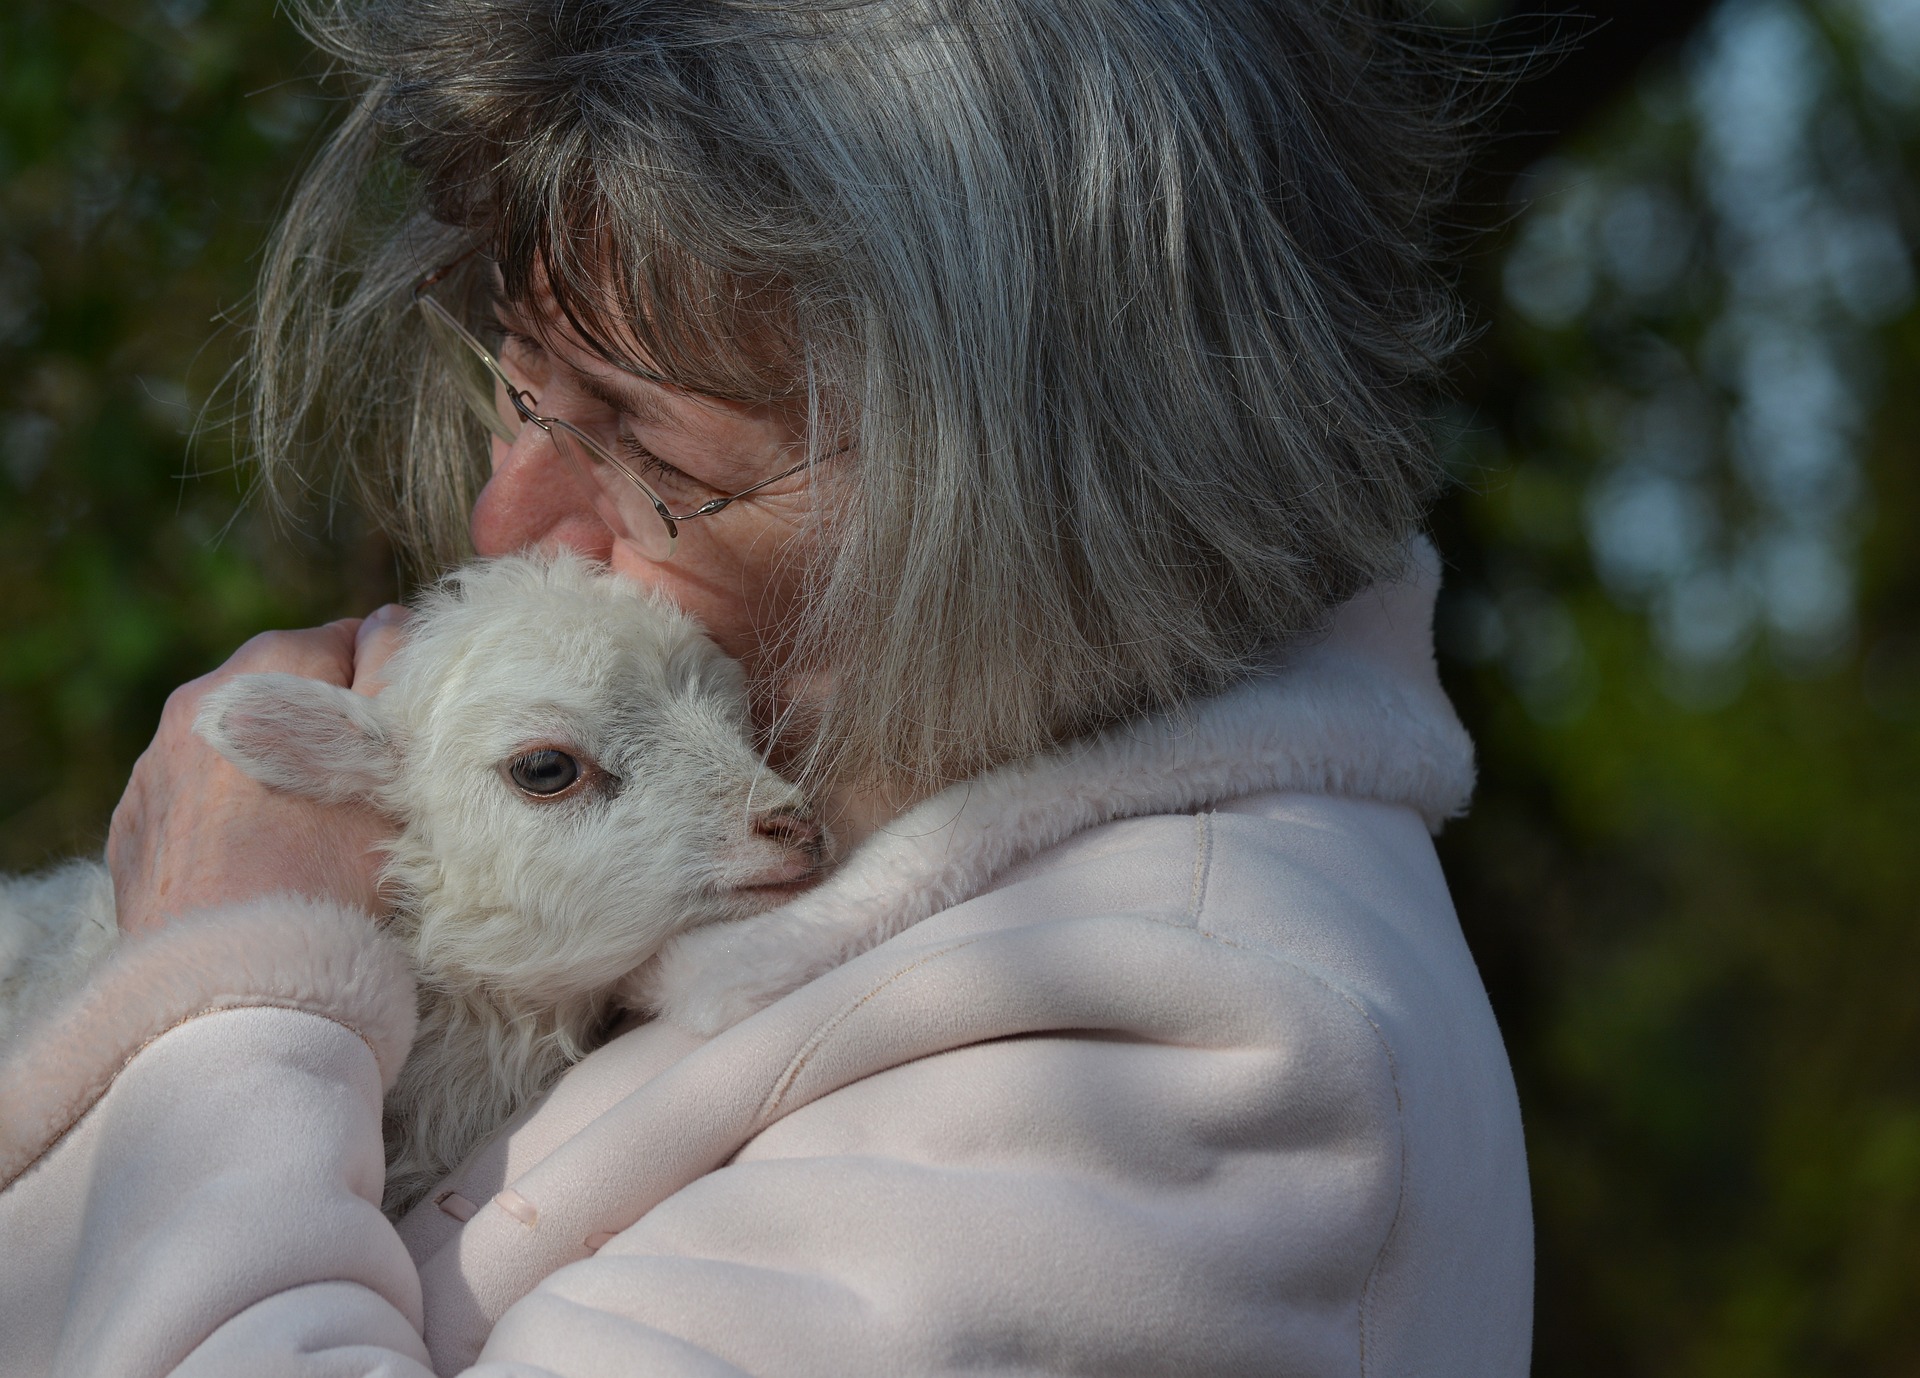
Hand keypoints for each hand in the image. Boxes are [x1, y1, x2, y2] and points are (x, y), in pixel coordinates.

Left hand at [107, 606, 410, 934]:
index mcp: (264, 676)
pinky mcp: (133, 825)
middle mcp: (196, 705)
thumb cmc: (331, 870)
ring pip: (233, 741)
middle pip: (280, 687)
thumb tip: (390, 620)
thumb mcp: (389, 764)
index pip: (340, 641)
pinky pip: (191, 796)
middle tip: (360, 786)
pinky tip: (258, 857)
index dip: (380, 688)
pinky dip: (225, 811)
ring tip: (308, 829)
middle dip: (320, 720)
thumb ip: (395, 672)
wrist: (238, 981)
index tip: (397, 740)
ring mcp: (155, 767)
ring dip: (271, 762)